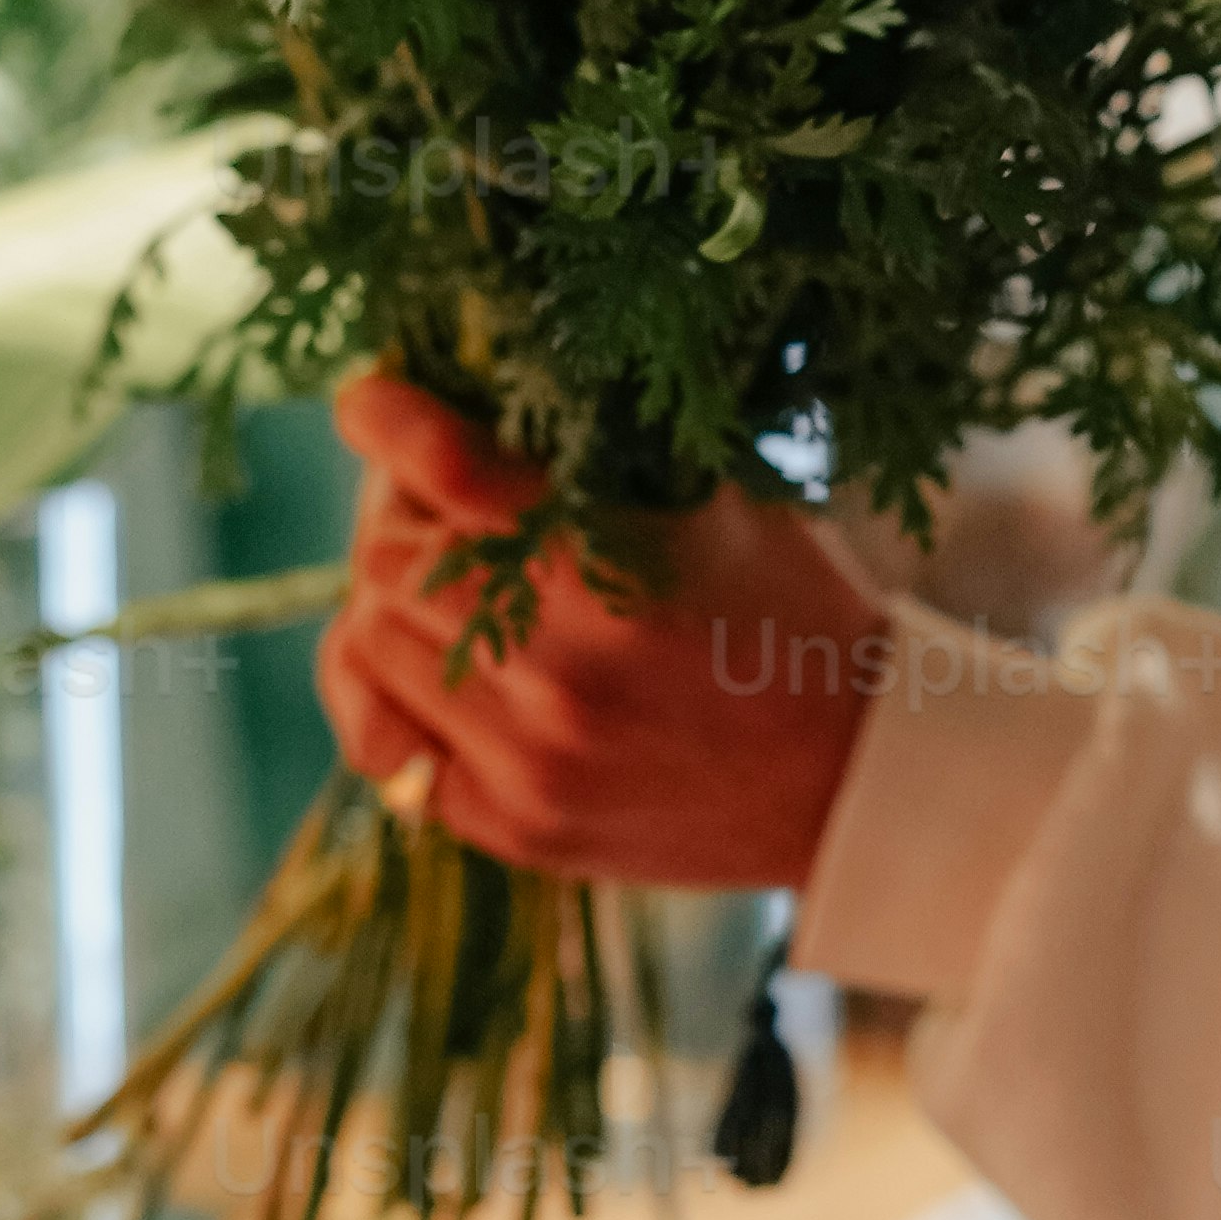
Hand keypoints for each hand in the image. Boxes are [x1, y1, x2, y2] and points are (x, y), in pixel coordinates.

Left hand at [317, 371, 891, 889]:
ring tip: (447, 588)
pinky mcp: (515, 827)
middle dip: (396, 515)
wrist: (853, 778)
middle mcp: (554, 676)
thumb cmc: (790, 616)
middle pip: (386, 563)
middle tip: (427, 502)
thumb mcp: (715, 503)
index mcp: (609, 577)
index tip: (367, 401)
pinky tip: (443, 668)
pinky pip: (388, 749)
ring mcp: (527, 762)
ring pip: (370, 649)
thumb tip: (474, 392)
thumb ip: (596, 456)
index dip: (385, 422)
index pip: (444, 473)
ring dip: (394, 606)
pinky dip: (395, 694)